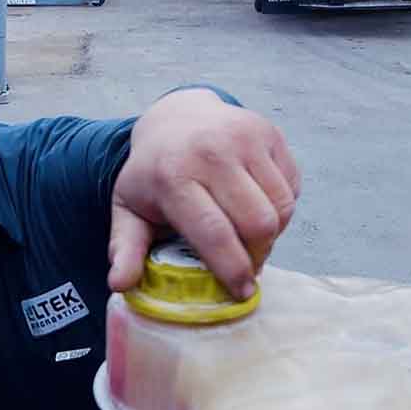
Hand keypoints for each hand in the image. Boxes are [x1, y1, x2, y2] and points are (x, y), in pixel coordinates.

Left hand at [109, 89, 299, 298]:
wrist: (176, 116)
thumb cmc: (154, 173)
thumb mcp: (128, 209)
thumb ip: (125, 248)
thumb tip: (119, 284)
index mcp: (173, 176)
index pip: (214, 233)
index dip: (233, 269)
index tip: (242, 292)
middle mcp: (212, 152)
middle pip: (256, 223)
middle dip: (258, 255)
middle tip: (247, 265)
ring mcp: (245, 138)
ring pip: (281, 208)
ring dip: (272, 234)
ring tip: (251, 237)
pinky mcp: (269, 133)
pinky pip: (291, 187)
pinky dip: (281, 208)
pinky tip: (259, 207)